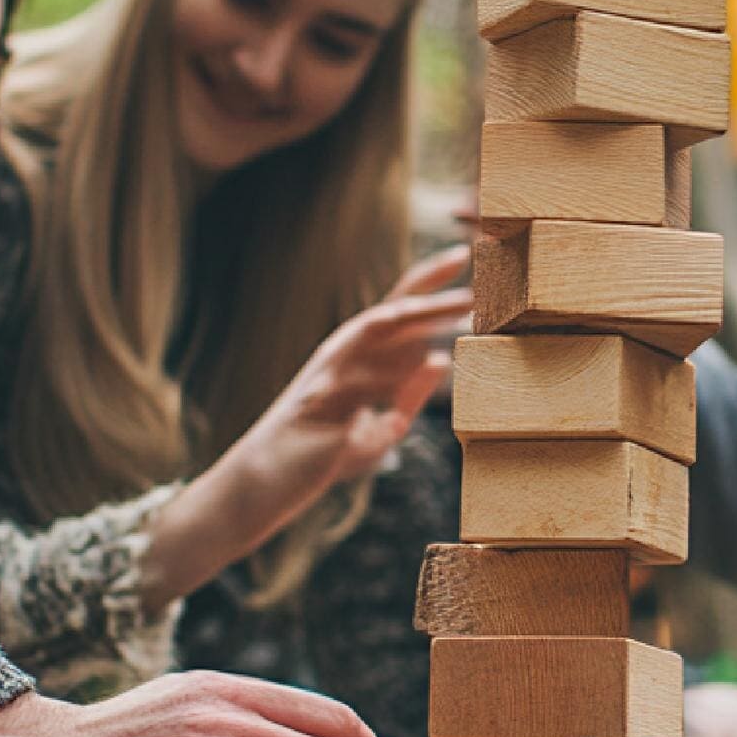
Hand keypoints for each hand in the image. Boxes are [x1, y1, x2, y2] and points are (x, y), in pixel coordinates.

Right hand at [146, 246, 471, 602]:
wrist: (264, 482)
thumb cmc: (321, 455)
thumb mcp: (379, 428)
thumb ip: (407, 395)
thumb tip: (440, 360)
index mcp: (358, 359)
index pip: (397, 312)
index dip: (428, 282)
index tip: (462, 254)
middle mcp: (344, 354)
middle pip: (394, 311)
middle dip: (433, 289)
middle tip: (472, 258)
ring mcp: (330, 372)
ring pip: (380, 330)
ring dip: (422, 314)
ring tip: (460, 303)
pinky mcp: (321, 398)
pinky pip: (359, 369)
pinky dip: (388, 355)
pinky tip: (415, 342)